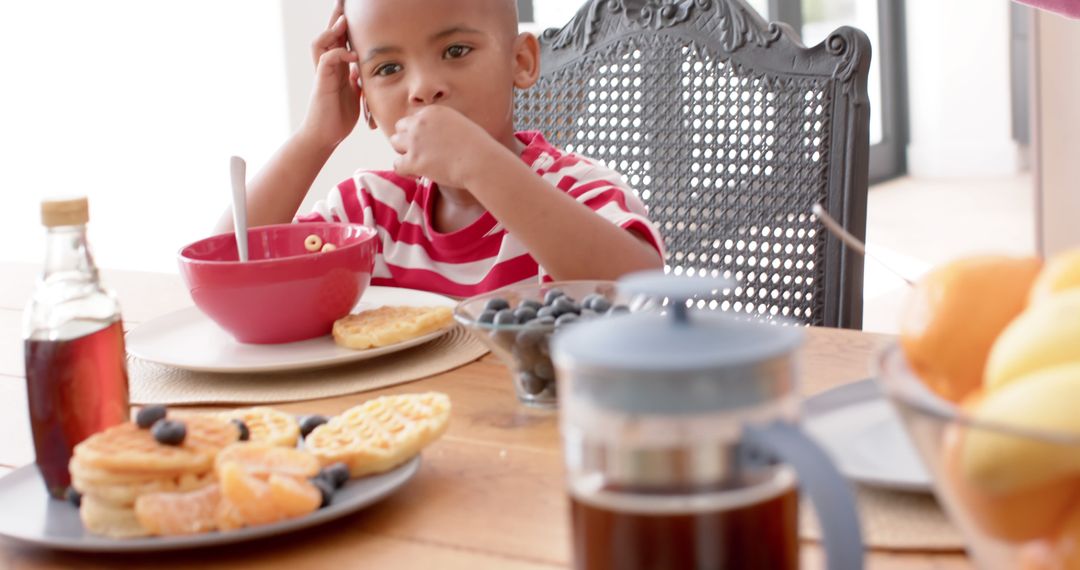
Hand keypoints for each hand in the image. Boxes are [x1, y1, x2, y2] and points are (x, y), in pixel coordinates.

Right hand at [300, 0, 360, 147]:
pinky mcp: (321, 83)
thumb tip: (363, 69)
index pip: (339, 40)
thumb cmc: (338, 118)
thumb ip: (357, 80)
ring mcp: (322, 74)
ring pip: (321, 43)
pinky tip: (350, 55)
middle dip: (336, 18)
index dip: (345, 25)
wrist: (324, 137)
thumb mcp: (354, 95)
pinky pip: (326, 61)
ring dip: (332, 31)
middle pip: (328, 35)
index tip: (352, 10)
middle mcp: (327, 67)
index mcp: (337, 68)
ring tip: (344, 20)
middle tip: (344, 2)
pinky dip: (338, 54)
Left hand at [389, 106, 503, 188]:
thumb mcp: (461, 125)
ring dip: (404, 153)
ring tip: (417, 164)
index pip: (414, 119)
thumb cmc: (478, 147)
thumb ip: (445, 127)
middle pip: (400, 128)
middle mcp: (419, 123)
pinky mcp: (413, 161)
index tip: (428, 144)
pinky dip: (404, 171)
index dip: (419, 132)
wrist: (479, 160)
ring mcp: (414, 141)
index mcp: (432, 112)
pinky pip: (397, 165)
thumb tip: (440, 139)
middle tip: (419, 153)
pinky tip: (416, 174)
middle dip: (407, 139)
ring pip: (394, 144)